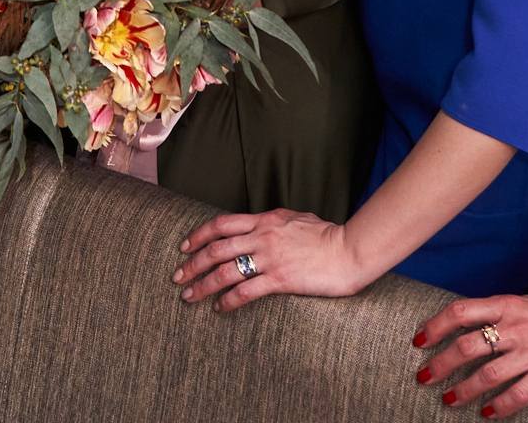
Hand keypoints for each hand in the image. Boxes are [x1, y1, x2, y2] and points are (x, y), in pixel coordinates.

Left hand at [171, 208, 371, 311]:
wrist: (350, 250)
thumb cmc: (327, 235)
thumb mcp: (296, 218)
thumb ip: (273, 222)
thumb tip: (259, 226)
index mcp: (265, 219)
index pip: (222, 223)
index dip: (199, 235)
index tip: (185, 246)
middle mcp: (263, 236)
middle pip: (216, 248)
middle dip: (192, 263)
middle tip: (177, 276)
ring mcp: (270, 258)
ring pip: (225, 270)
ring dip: (203, 284)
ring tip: (189, 296)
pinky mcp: (280, 279)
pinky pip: (246, 291)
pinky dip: (228, 300)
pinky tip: (219, 308)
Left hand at [412, 295, 527, 416]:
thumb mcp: (526, 304)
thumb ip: (499, 314)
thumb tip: (467, 326)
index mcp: (508, 305)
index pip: (461, 311)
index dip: (435, 326)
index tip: (419, 341)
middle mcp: (516, 328)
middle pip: (467, 346)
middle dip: (440, 364)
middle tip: (424, 378)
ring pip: (487, 375)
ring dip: (463, 390)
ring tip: (449, 401)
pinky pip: (517, 394)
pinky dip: (499, 407)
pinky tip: (486, 414)